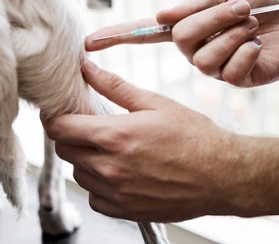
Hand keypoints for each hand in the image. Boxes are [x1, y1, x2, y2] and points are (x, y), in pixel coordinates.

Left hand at [43, 59, 248, 222]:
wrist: (223, 175)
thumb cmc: (195, 137)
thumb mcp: (155, 103)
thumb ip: (115, 86)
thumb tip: (87, 68)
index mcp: (115, 136)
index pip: (60, 129)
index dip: (54, 118)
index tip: (60, 113)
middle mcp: (111, 168)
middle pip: (65, 151)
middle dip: (70, 136)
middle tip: (89, 127)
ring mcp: (117, 193)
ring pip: (79, 175)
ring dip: (85, 160)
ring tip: (109, 149)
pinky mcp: (126, 211)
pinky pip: (94, 198)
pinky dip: (98, 185)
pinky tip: (118, 172)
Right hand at [87, 0, 278, 86]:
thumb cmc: (256, 2)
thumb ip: (192, 7)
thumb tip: (159, 16)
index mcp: (184, 28)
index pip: (143, 34)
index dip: (116, 37)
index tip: (88, 43)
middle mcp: (192, 51)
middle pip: (183, 38)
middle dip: (216, 18)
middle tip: (242, 9)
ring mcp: (212, 68)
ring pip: (205, 57)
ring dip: (235, 33)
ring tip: (253, 26)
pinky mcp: (233, 81)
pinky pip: (230, 70)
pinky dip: (249, 51)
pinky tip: (259, 47)